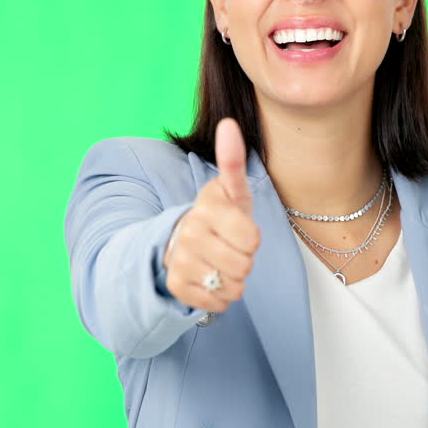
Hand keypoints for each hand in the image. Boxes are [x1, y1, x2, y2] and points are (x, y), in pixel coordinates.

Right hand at [161, 117, 259, 311]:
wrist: (184, 242)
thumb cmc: (220, 216)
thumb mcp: (231, 190)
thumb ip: (232, 161)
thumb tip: (228, 124)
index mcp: (206, 207)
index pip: (252, 239)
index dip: (252, 238)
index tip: (238, 229)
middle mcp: (188, 233)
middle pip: (244, 265)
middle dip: (244, 260)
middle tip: (229, 247)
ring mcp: (179, 261)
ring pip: (232, 286)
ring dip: (233, 279)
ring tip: (220, 262)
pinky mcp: (175, 286)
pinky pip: (218, 303)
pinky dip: (220, 296)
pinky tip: (210, 278)